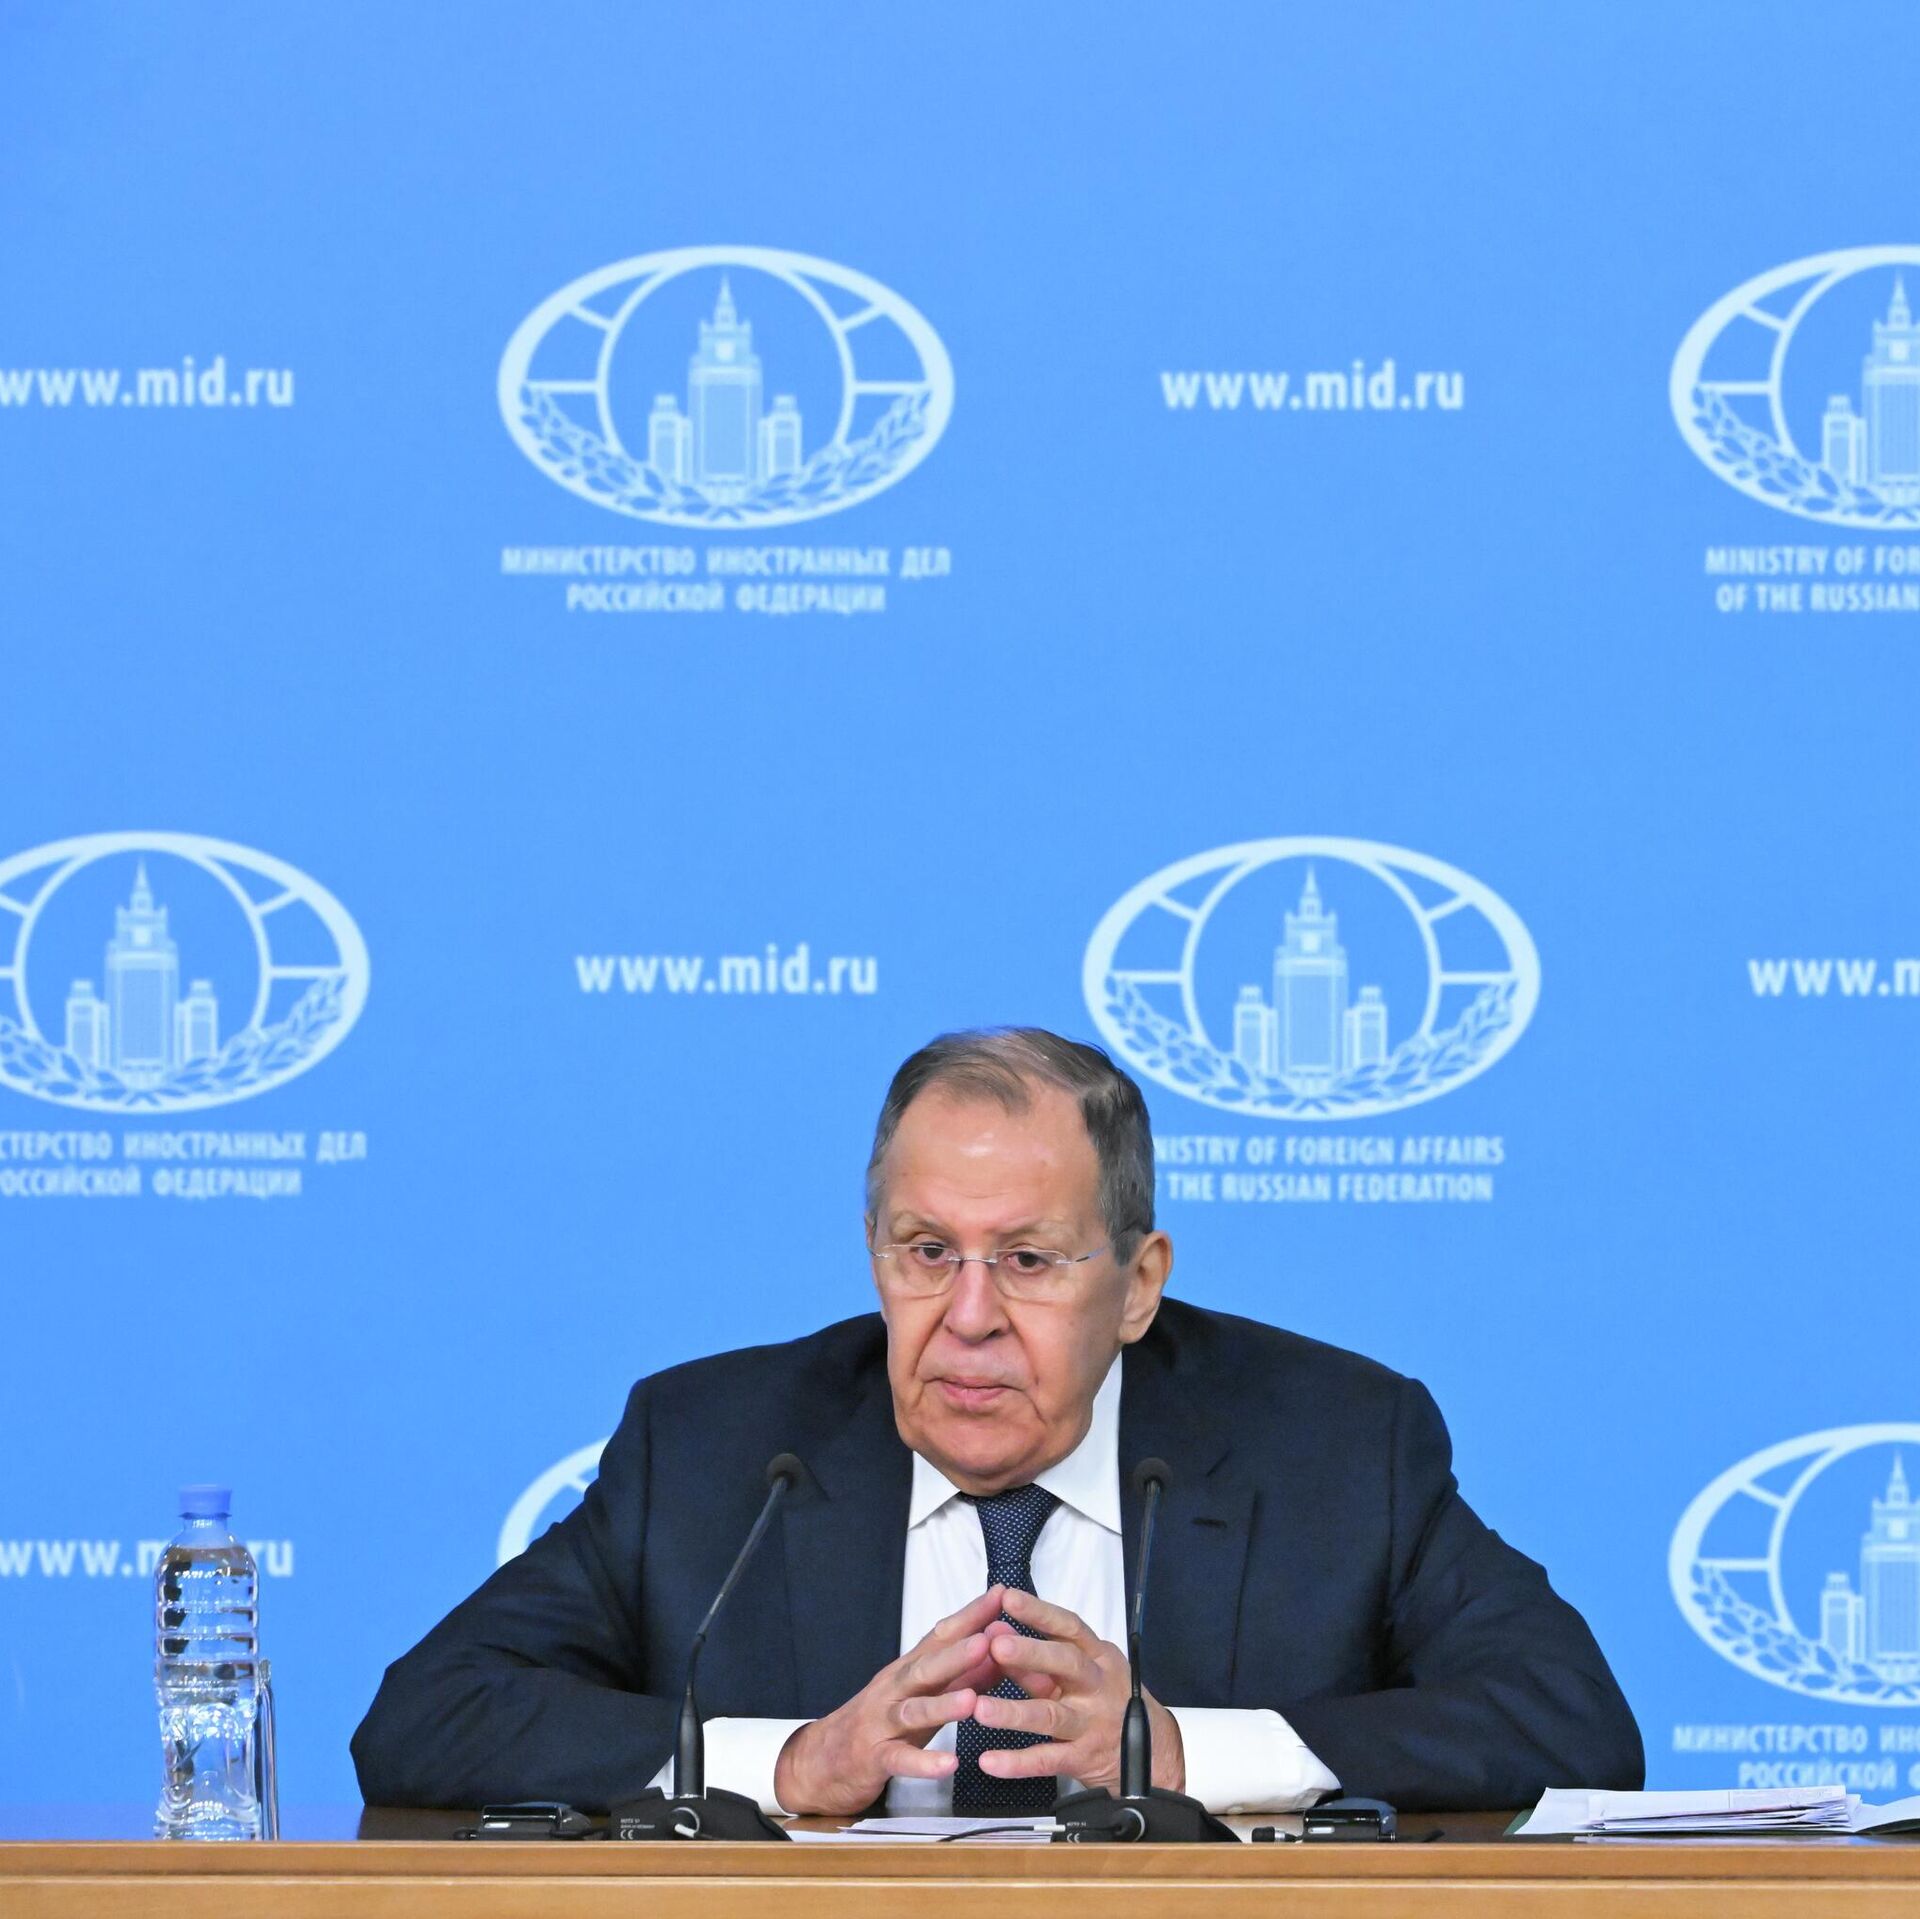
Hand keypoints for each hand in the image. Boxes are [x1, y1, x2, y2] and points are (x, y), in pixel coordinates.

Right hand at [773, 1587, 1008, 1815]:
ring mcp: (881, 1723)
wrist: (821, 1761)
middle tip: (989, 1641)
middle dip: (957, 1654)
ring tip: (972, 1701)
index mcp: (908, 1671)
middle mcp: (894, 1689)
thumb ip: (964, 1676)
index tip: (1001, 1595)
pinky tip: (949, 1764)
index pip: (940, 1637)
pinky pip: (899, 1759)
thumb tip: (1002, 1648)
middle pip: (925, 1667)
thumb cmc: (883, 1723)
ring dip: (942, 1705)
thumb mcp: (924, 1697)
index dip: (970, 1617)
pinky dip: (924, 1763)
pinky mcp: (873, 1758)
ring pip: (912, 1710)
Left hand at [970, 1588, 1184, 1796]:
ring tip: (979, 1709)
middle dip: (1031, 1654)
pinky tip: (989, 1760)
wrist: (1152, 1754)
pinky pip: (1047, 1760)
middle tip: (996, 1646)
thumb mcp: (1084, 1672)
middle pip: (1066, 1665)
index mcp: (1097, 1657)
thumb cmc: (1108, 1700)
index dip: (1040, 1613)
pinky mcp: (1083, 1758)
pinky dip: (1017, 1762)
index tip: (1008, 1598)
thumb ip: (1042, 1655)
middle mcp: (1097, 1686)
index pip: (1069, 1627)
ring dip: (1014, 1712)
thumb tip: (997, 1630)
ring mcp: (1091, 1723)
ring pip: (1051, 1716)